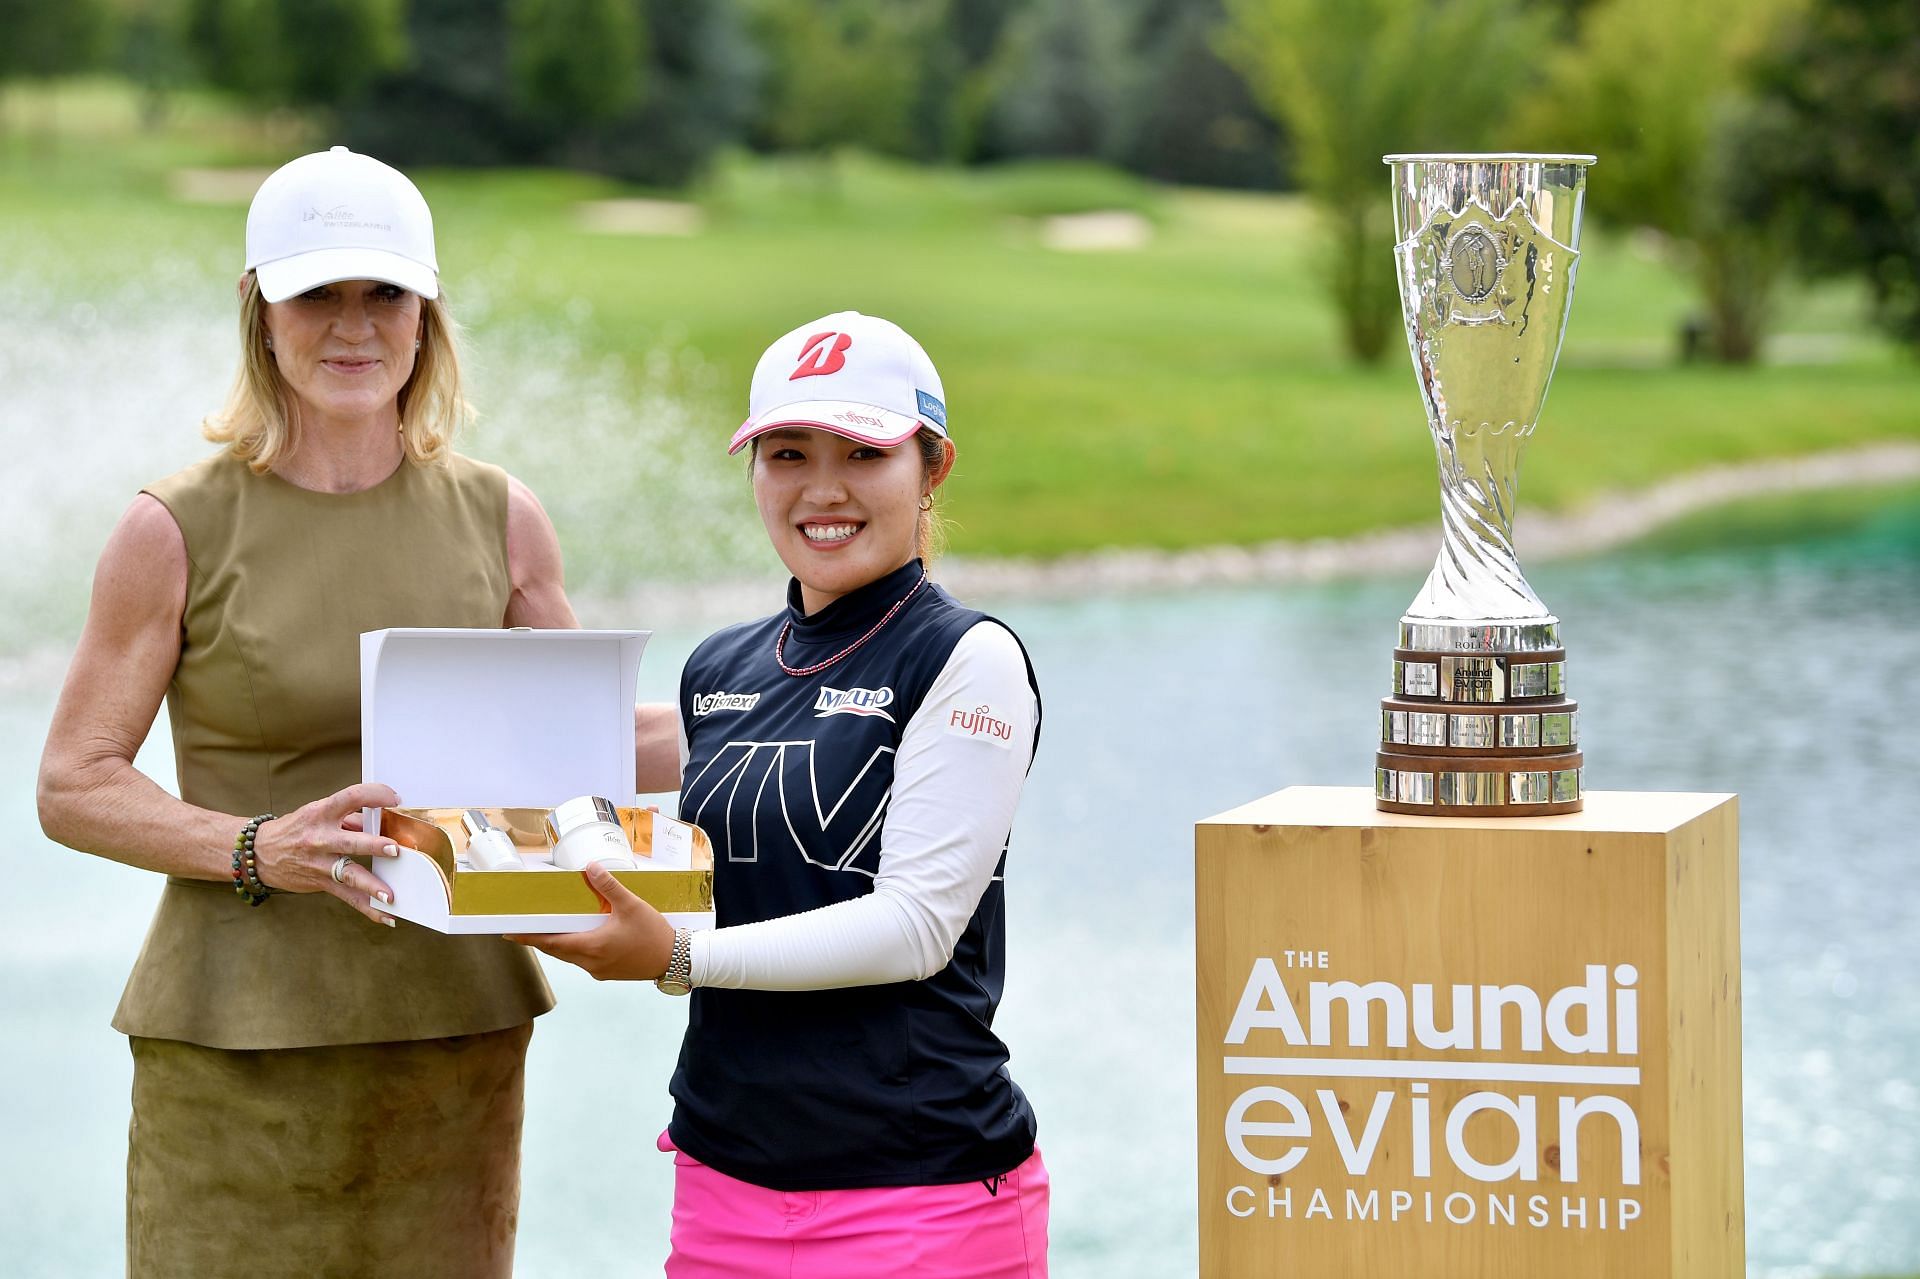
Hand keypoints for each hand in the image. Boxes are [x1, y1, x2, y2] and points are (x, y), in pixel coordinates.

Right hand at [252, 782, 403, 925]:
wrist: (258, 854)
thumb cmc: (296, 829)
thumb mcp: (318, 813)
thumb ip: (349, 817)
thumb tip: (381, 822)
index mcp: (321, 813)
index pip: (350, 797)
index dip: (374, 794)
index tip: (394, 798)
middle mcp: (320, 838)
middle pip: (350, 841)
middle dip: (373, 846)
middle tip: (394, 849)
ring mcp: (320, 863)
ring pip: (349, 874)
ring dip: (371, 885)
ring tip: (389, 895)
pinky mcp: (321, 882)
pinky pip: (347, 896)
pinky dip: (368, 908)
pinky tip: (386, 916)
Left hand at [507, 863, 676, 980]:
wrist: (675, 960)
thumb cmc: (653, 934)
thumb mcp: (631, 905)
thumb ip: (609, 886)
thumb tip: (590, 867)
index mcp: (591, 946)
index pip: (551, 942)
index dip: (529, 938)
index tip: (510, 934)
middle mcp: (590, 962)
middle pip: (557, 951)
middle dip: (541, 940)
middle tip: (525, 929)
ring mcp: (598, 970)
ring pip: (570, 957)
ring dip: (558, 945)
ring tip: (550, 930)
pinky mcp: (608, 973)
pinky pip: (583, 961)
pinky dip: (575, 949)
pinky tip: (581, 938)